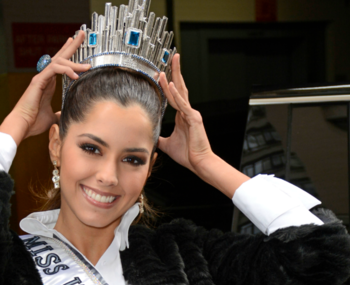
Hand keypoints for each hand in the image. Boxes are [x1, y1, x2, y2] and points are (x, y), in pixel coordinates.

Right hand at [0, 32, 90, 145]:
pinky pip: (54, 69)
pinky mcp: (38, 81)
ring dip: (74, 62)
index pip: (59, 64)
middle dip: (72, 45)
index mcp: (48, 83)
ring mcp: (41, 78)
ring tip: (87, 66)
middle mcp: (44, 78)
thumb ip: (58, 113)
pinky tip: (75, 75)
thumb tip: (63, 115)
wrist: (23, 125)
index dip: (67, 53)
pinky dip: (66, 70)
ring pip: (59, 62)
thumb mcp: (51, 117)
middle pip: (60, 57)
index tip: (74, 42)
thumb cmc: (33, 122)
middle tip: (81, 34)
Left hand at [158, 54, 213, 175]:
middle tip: (174, 56)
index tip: (164, 71)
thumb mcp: (167, 144)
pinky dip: (176, 95)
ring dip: (173, 78)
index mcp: (182, 115)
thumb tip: (151, 135)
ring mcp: (191, 114)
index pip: (175, 94)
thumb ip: (160, 137)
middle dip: (176, 71)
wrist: (198, 163)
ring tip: (168, 66)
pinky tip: (171, 85)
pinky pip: (183, 105)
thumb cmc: (187, 154)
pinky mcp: (194, 119)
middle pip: (181, 86)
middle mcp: (187, 111)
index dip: (169, 83)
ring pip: (180, 92)